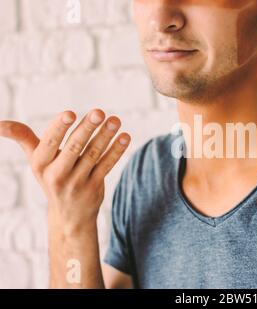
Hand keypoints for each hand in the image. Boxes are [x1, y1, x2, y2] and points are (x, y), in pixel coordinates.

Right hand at [0, 109, 130, 233]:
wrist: (69, 215)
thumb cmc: (52, 176)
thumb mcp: (36, 160)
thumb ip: (23, 138)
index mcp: (40, 164)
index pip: (48, 144)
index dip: (59, 129)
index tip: (70, 113)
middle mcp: (56, 175)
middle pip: (73, 148)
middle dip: (87, 129)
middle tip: (99, 112)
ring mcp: (77, 182)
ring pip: (93, 155)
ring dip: (106, 136)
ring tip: (115, 120)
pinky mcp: (94, 187)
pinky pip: (107, 165)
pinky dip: (117, 151)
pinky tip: (125, 136)